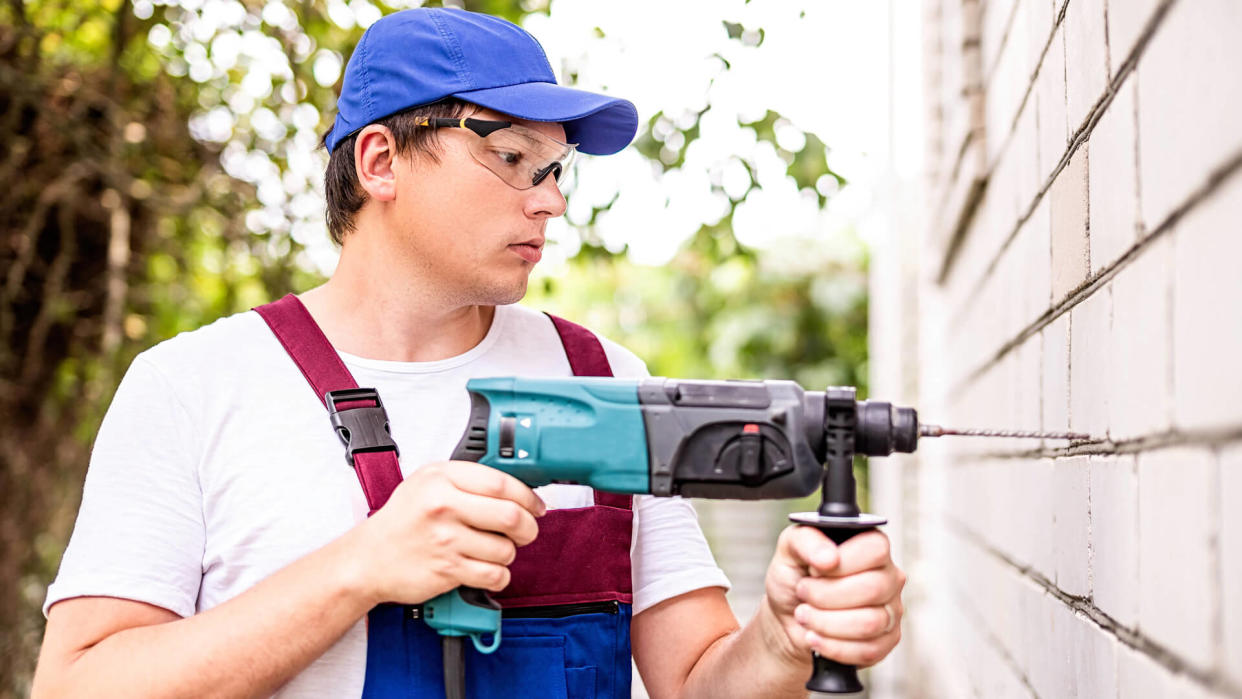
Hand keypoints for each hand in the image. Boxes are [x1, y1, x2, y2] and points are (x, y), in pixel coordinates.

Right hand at [345, 461, 546, 606]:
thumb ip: (466, 480)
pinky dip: (499, 576)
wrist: (367, 559)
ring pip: (506, 549)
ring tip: (496, 551)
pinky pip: (494, 574)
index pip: (501, 483)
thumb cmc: (401, 521)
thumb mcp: (427, 483)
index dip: (527, 496)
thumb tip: (515, 487)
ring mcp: (445, 539)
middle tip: (526, 531)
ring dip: (509, 554)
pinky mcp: (447, 569)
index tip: (535, 505)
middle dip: (528, 527)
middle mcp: (443, 505)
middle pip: (510, 516)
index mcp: (441, 478)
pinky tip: (488, 569)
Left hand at [763, 526, 904, 667]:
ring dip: (826, 622)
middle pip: (873, 588)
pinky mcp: (886, 641)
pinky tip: (815, 637)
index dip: (842, 563)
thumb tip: (828, 558)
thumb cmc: (794, 578)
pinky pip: (869, 650)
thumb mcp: (789, 549)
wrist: (787, 617)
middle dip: (826, 595)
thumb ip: (807, 540)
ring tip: (804, 615)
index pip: (875, 550)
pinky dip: (833, 646)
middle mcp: (888, 576)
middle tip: (803, 593)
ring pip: (870, 623)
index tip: (814, 569)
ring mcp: (891, 610)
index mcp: (871, 546)